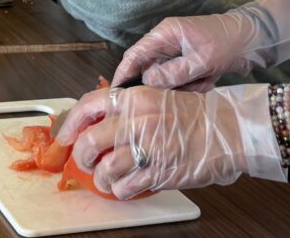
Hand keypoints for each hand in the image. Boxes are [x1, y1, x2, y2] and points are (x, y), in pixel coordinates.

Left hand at [54, 83, 283, 197]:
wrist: (226, 130)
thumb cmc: (193, 114)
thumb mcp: (156, 97)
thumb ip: (127, 108)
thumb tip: (98, 123)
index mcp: (133, 98)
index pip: (88, 106)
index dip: (70, 124)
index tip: (64, 136)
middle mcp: (135, 120)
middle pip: (89, 143)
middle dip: (83, 157)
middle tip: (88, 162)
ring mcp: (146, 147)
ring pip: (104, 170)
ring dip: (102, 179)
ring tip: (109, 179)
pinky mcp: (157, 172)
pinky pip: (124, 187)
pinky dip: (120, 191)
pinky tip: (126, 187)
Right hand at [112, 0, 289, 90]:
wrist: (256, 39)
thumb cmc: (228, 43)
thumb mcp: (201, 61)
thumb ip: (173, 73)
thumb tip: (148, 84)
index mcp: (165, 33)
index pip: (134, 55)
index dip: (123, 74)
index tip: (115, 94)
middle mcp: (167, 42)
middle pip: (150, 70)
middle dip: (165, 84)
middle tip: (184, 90)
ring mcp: (177, 52)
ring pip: (167, 78)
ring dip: (183, 86)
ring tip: (204, 81)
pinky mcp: (188, 62)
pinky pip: (181, 80)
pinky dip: (193, 85)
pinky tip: (210, 79)